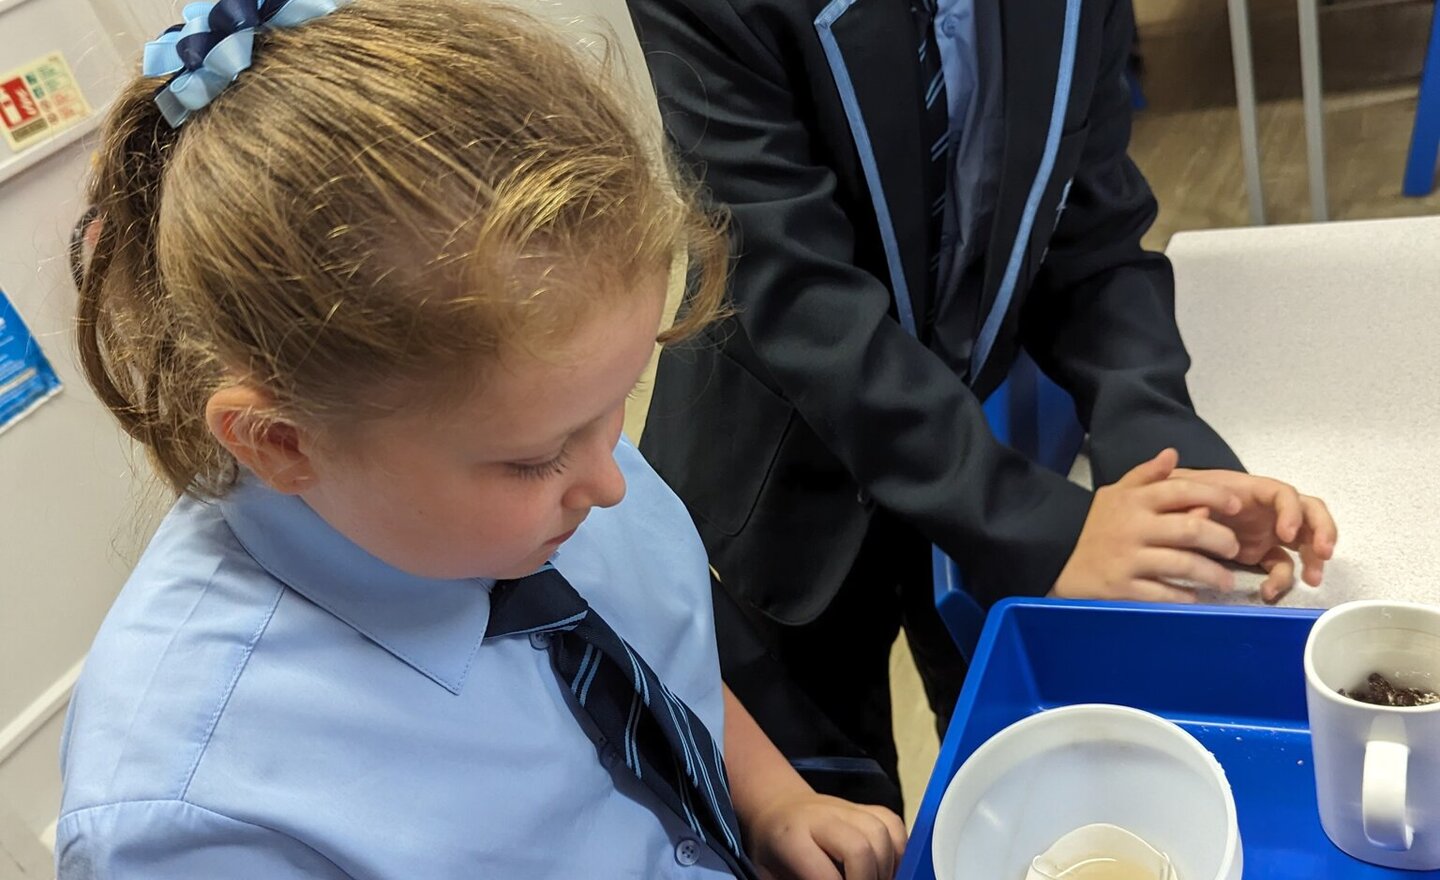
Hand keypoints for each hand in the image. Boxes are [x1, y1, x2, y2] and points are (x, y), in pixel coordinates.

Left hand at [746, 793, 906, 879]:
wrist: (778, 809)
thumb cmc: (773, 852)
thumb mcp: (770, 876)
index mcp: (791, 837)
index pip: (824, 874)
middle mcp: (823, 816)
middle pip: (860, 848)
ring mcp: (847, 808)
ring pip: (882, 835)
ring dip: (886, 871)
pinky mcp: (867, 808)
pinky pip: (894, 826)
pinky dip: (899, 853)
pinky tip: (886, 871)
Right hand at [1052, 448, 1243, 602]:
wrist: (1061, 564)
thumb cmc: (1097, 529)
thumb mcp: (1115, 494)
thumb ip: (1145, 475)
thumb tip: (1171, 453)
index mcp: (1133, 501)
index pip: (1181, 490)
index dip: (1214, 495)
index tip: (1237, 506)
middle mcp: (1133, 527)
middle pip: (1190, 529)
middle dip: (1221, 539)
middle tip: (1234, 548)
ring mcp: (1128, 559)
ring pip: (1183, 564)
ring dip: (1212, 573)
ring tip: (1225, 580)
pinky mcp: (1124, 588)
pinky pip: (1164, 594)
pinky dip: (1184, 596)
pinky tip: (1194, 597)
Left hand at [1170, 468, 1336, 601]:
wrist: (1174, 510)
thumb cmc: (1184, 495)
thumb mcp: (1184, 495)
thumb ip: (1192, 504)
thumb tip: (1199, 514)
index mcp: (1253, 490)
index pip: (1285, 494)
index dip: (1291, 512)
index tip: (1286, 534)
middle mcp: (1268, 510)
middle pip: (1310, 513)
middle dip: (1323, 530)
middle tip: (1325, 553)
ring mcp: (1269, 531)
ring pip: (1304, 541)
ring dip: (1314, 559)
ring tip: (1312, 580)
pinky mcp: (1262, 553)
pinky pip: (1281, 566)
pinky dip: (1281, 579)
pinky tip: (1270, 592)